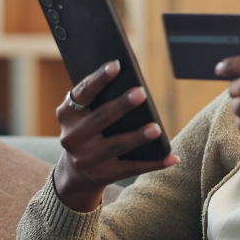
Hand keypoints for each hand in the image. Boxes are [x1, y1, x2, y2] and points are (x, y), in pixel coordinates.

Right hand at [53, 61, 178, 211]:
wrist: (76, 171)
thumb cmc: (89, 129)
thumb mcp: (84, 114)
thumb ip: (99, 99)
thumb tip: (132, 82)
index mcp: (67, 114)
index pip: (82, 93)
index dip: (98, 79)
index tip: (116, 65)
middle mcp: (72, 137)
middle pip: (100, 118)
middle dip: (121, 105)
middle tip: (141, 92)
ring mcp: (86, 159)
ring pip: (116, 145)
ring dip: (138, 137)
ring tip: (157, 128)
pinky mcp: (103, 175)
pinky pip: (132, 168)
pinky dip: (155, 163)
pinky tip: (172, 157)